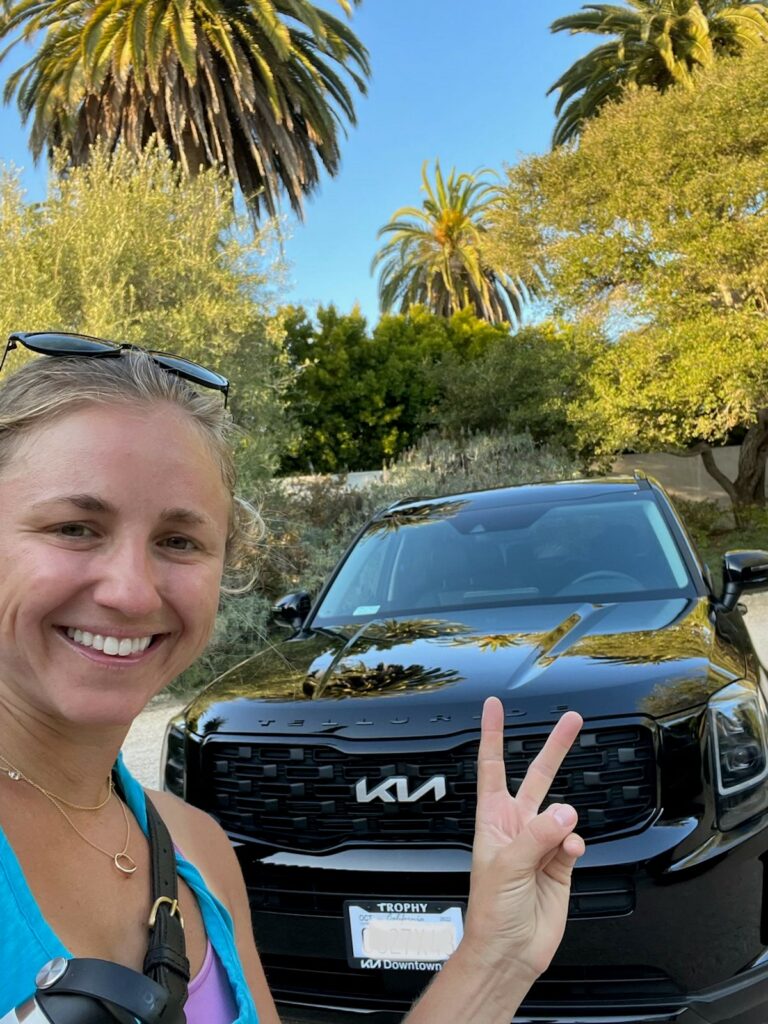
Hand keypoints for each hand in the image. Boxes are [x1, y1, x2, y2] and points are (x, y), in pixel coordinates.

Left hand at [461, 697, 584, 981]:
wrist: (509, 952)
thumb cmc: (491, 912)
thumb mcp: (506, 867)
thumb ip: (537, 836)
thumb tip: (565, 811)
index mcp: (493, 819)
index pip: (492, 766)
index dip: (493, 734)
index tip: (494, 705)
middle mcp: (518, 826)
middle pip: (539, 776)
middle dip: (555, 747)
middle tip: (573, 720)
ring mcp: (541, 843)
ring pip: (562, 812)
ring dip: (565, 822)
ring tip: (558, 842)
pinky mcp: (562, 863)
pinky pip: (576, 840)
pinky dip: (575, 845)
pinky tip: (569, 855)